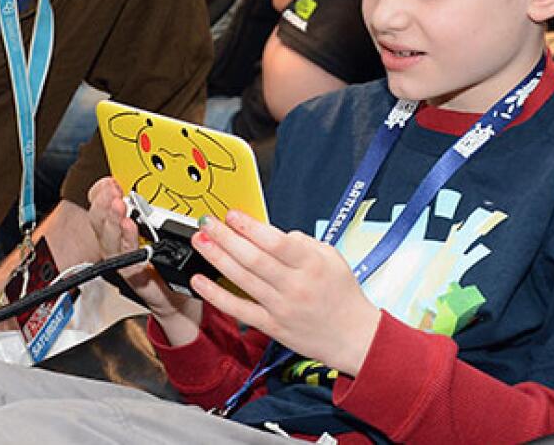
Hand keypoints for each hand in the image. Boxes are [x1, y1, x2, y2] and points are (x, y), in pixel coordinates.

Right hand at [86, 177, 201, 342]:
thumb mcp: (155, 232)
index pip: (100, 208)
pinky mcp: (133, 274)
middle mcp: (115, 246)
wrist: (175, 298)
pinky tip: (129, 226)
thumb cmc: (165, 266)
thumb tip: (151, 185)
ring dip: (112, 220)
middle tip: (112, 189)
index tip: (109, 181)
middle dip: (103, 203)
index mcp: (117, 231)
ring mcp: (122, 261)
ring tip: (118, 205)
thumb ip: (149, 212)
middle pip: (98, 222)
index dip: (100, 193)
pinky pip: (127, 256)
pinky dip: (127, 240)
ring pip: (108, 239)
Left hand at [189, 211, 380, 376]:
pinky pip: (239, 309)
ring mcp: (282, 307)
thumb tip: (270, 233)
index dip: (250, 227)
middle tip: (207, 223)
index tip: (232, 215)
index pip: (276, 242)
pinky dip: (216, 295)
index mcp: (312, 264)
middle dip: (226, 238)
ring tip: (200, 242)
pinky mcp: (272, 326)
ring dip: (217, 258)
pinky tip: (199, 281)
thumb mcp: (332, 258)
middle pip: (253, 258)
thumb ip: (302, 241)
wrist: (354, 337)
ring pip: (243, 279)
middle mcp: (295, 285)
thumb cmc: (343, 295)